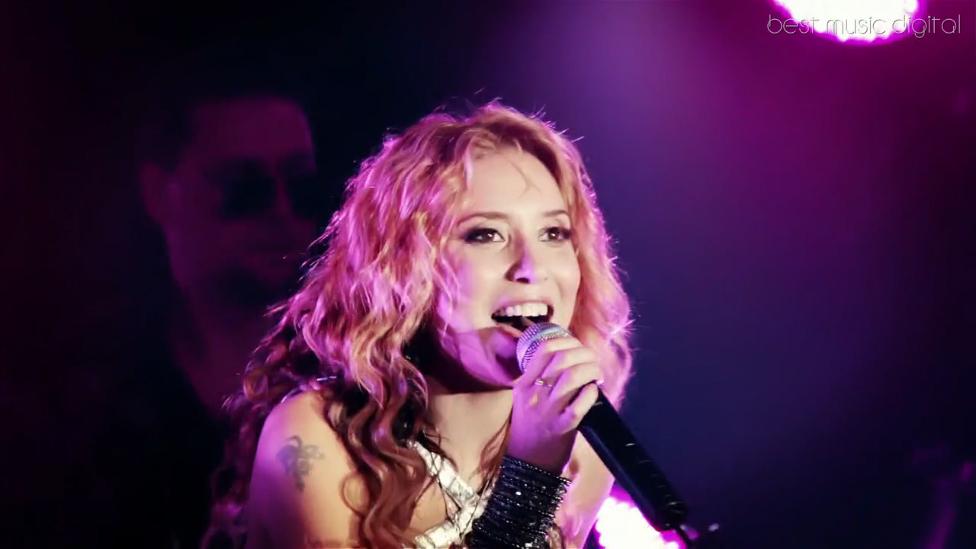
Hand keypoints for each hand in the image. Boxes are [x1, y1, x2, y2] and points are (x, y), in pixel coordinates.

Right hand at [507, 335, 602, 473]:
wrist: (528, 462)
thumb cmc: (532, 426)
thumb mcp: (527, 397)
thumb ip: (540, 377)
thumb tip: (568, 353)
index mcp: (524, 384)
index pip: (544, 348)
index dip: (566, 341)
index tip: (578, 346)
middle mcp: (534, 395)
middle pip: (561, 359)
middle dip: (584, 354)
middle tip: (593, 360)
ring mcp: (547, 412)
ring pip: (570, 378)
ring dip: (590, 370)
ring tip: (596, 374)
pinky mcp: (561, 429)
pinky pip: (578, 407)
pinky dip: (590, 394)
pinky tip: (594, 391)